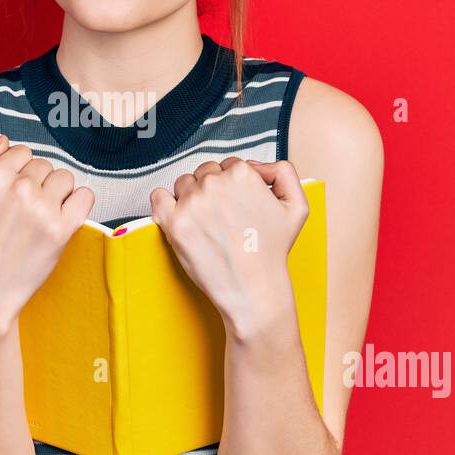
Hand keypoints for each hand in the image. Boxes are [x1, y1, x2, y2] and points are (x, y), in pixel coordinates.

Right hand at [0, 135, 94, 331]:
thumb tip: (2, 140)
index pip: (22, 152)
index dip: (17, 171)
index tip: (12, 191)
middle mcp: (21, 189)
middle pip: (44, 165)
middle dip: (36, 182)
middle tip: (24, 209)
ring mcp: (43, 209)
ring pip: (65, 178)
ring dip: (57, 192)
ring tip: (41, 214)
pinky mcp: (62, 229)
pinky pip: (85, 196)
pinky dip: (78, 203)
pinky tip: (62, 216)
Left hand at [149, 157, 308, 333]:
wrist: (253, 289)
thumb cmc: (271, 252)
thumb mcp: (297, 206)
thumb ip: (283, 172)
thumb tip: (257, 165)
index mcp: (242, 174)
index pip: (229, 165)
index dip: (234, 186)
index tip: (236, 204)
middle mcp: (215, 184)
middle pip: (205, 172)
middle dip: (212, 190)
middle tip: (223, 217)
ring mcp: (192, 203)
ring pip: (184, 184)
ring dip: (191, 197)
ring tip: (206, 223)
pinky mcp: (175, 223)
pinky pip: (158, 197)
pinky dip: (164, 203)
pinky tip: (178, 216)